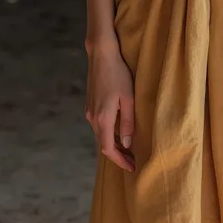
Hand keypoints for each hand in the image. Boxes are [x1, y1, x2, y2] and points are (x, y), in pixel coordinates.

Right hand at [85, 39, 135, 172]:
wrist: (101, 55)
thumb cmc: (118, 74)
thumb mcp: (128, 98)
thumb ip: (127, 122)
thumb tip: (128, 144)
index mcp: (102, 118)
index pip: (109, 149)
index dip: (120, 161)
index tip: (132, 167)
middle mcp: (93, 118)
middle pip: (104, 144)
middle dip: (118, 155)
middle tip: (133, 161)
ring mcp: (89, 111)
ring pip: (101, 135)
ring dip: (114, 144)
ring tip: (129, 148)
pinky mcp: (90, 105)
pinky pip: (99, 125)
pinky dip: (109, 133)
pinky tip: (120, 131)